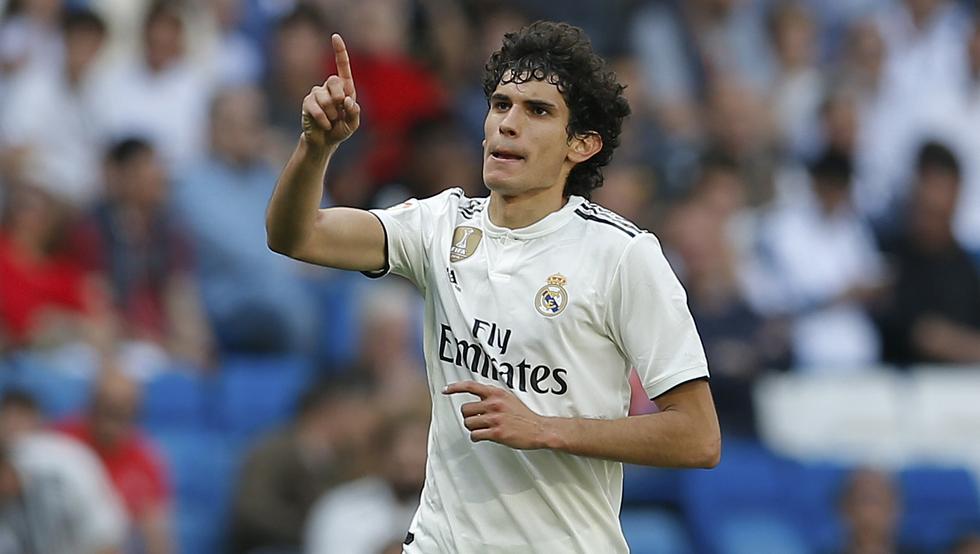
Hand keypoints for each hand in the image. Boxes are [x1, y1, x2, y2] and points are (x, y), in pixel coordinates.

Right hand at [301, 34, 360, 148]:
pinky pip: (316, 108)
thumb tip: (347, 99)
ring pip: (325, 98)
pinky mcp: (307, 102)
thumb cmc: (341, 129)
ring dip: (332, 114)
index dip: (339, 51)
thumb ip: (354, 112)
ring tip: (331, 121)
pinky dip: (324, 120)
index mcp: (344, 88)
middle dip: (339, 99)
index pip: (342, 66)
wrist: (325, 141)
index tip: (335, 36)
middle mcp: (329, 87)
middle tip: (340, 112)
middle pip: (334, 81)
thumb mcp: (353, 123)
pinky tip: (324, 125)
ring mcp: (316, 93)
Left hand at [443, 381, 560, 449]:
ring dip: (472, 428)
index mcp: (496, 393)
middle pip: (465, 409)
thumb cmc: (523, 415)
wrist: (538, 429)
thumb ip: (492, 396)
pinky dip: (476, 437)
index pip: (470, 386)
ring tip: (482, 429)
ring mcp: (495, 419)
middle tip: (476, 420)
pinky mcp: (497, 433)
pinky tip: (483, 436)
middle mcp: (494, 404)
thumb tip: (476, 398)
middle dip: (468, 417)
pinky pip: (475, 435)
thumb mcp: (508, 398)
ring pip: (468, 423)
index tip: (445, 390)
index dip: (455, 387)